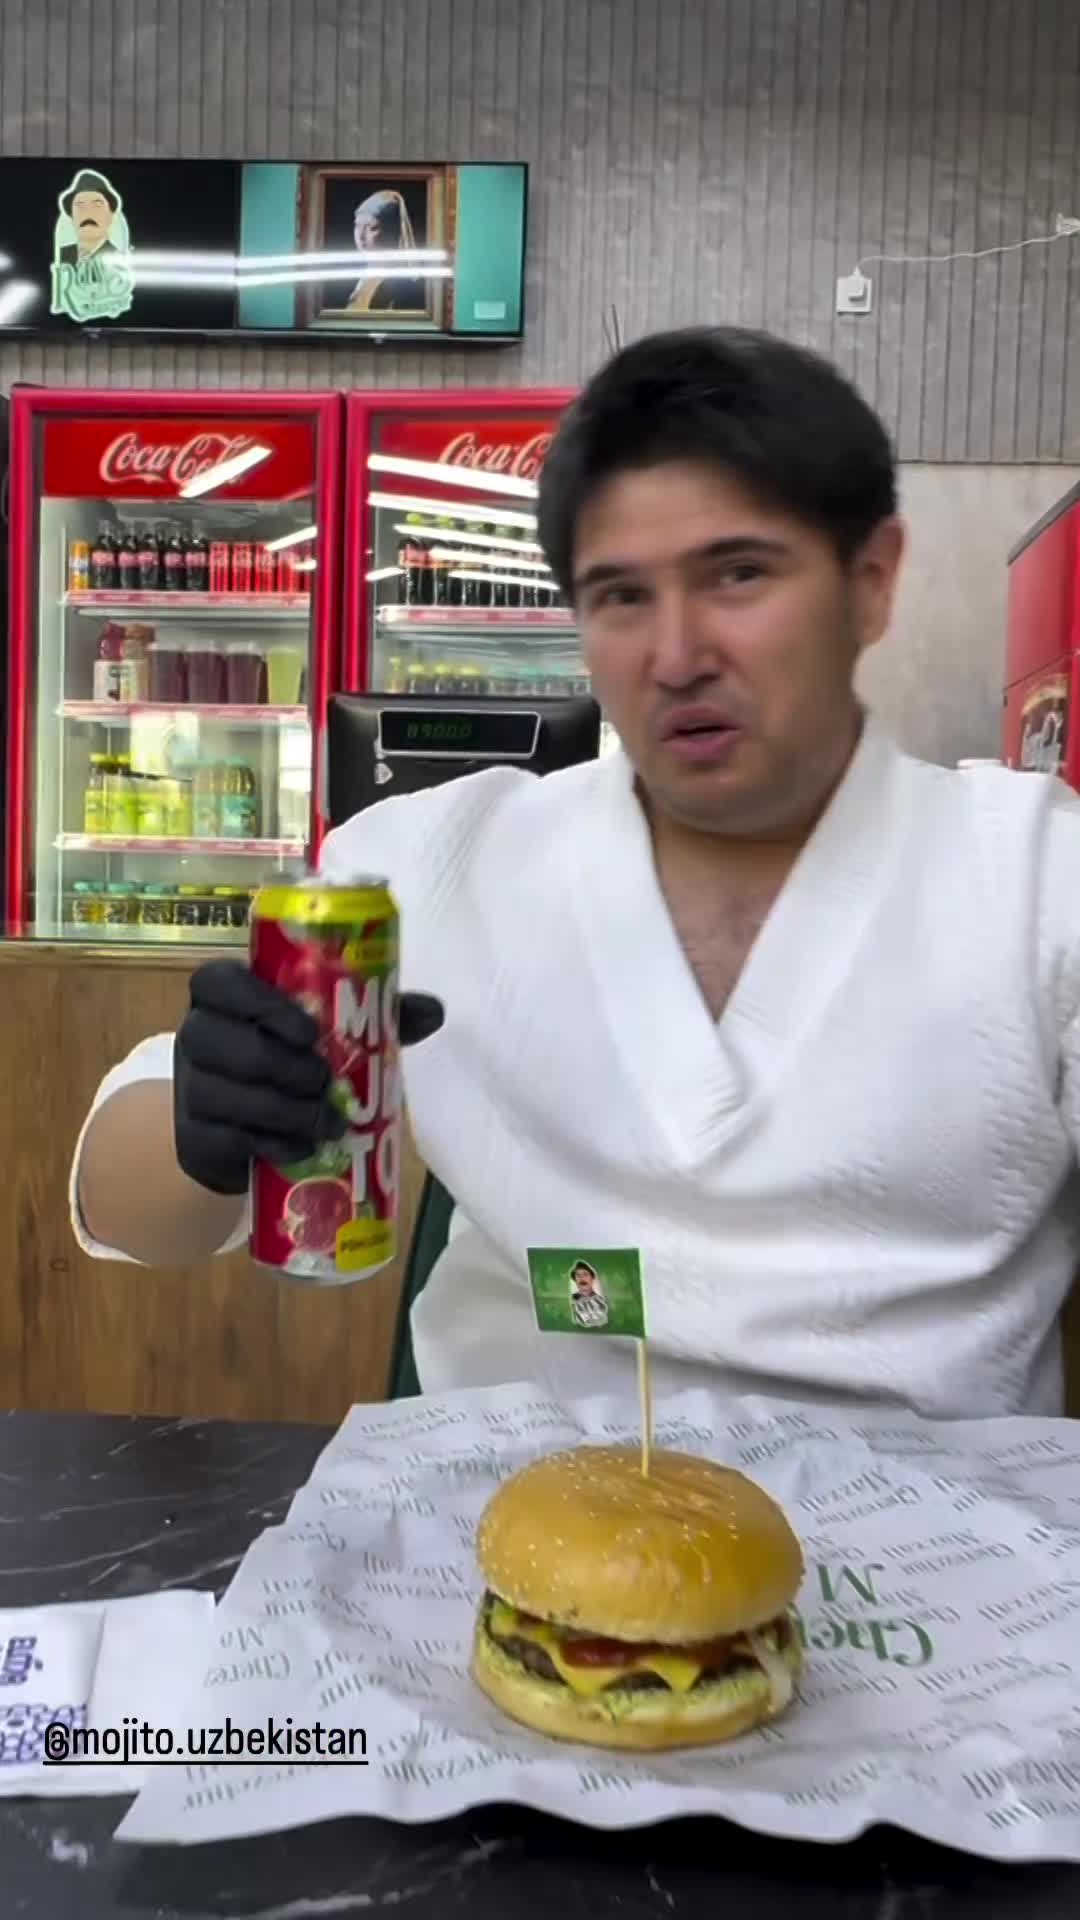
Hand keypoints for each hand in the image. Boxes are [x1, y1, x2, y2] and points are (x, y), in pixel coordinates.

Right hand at [173, 960, 443, 1196]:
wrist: (242, 1137)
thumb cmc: (290, 1066)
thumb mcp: (331, 1036)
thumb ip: (373, 1017)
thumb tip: (435, 1010)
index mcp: (223, 998)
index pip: (217, 981)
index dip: (256, 1002)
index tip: (308, 1031)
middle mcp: (195, 1036)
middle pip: (217, 1039)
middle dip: (280, 1065)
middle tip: (326, 1082)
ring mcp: (189, 1089)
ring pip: (224, 1093)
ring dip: (284, 1109)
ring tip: (329, 1122)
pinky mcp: (192, 1139)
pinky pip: (227, 1139)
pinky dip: (272, 1143)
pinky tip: (301, 1147)